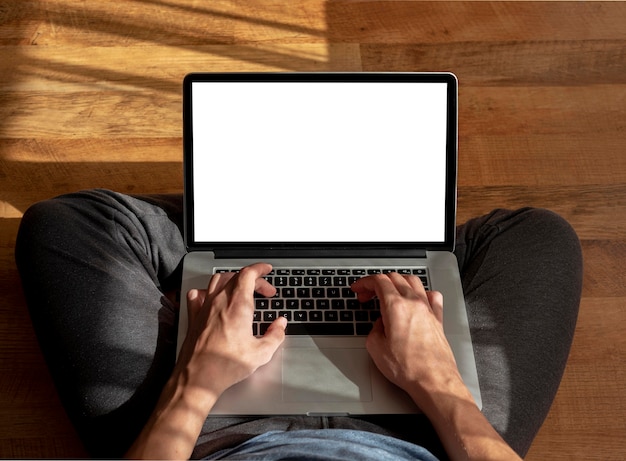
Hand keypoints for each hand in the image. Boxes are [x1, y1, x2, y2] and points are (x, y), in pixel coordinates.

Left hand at [127, 263, 286, 458]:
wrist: (198, 377)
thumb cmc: (226, 365)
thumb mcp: (261, 353)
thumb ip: (275, 335)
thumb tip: (280, 325)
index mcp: (237, 304)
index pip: (248, 274)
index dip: (260, 269)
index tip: (267, 270)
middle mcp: (219, 300)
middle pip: (236, 276)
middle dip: (253, 279)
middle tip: (265, 291)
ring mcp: (204, 307)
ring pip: (217, 281)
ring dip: (232, 280)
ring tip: (242, 289)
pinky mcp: (194, 317)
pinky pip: (198, 295)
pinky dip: (207, 291)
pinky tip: (211, 297)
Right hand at [351, 273, 462, 406]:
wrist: (433, 381)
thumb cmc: (408, 368)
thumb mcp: (375, 348)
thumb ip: (374, 329)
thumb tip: (379, 325)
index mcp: (396, 307)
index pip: (378, 281)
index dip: (364, 282)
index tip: (358, 288)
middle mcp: (414, 303)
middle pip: (395, 278)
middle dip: (377, 283)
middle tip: (368, 295)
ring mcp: (428, 309)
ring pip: (413, 281)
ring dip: (397, 282)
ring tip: (389, 293)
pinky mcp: (438, 319)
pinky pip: (431, 295)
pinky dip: (421, 292)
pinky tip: (416, 300)